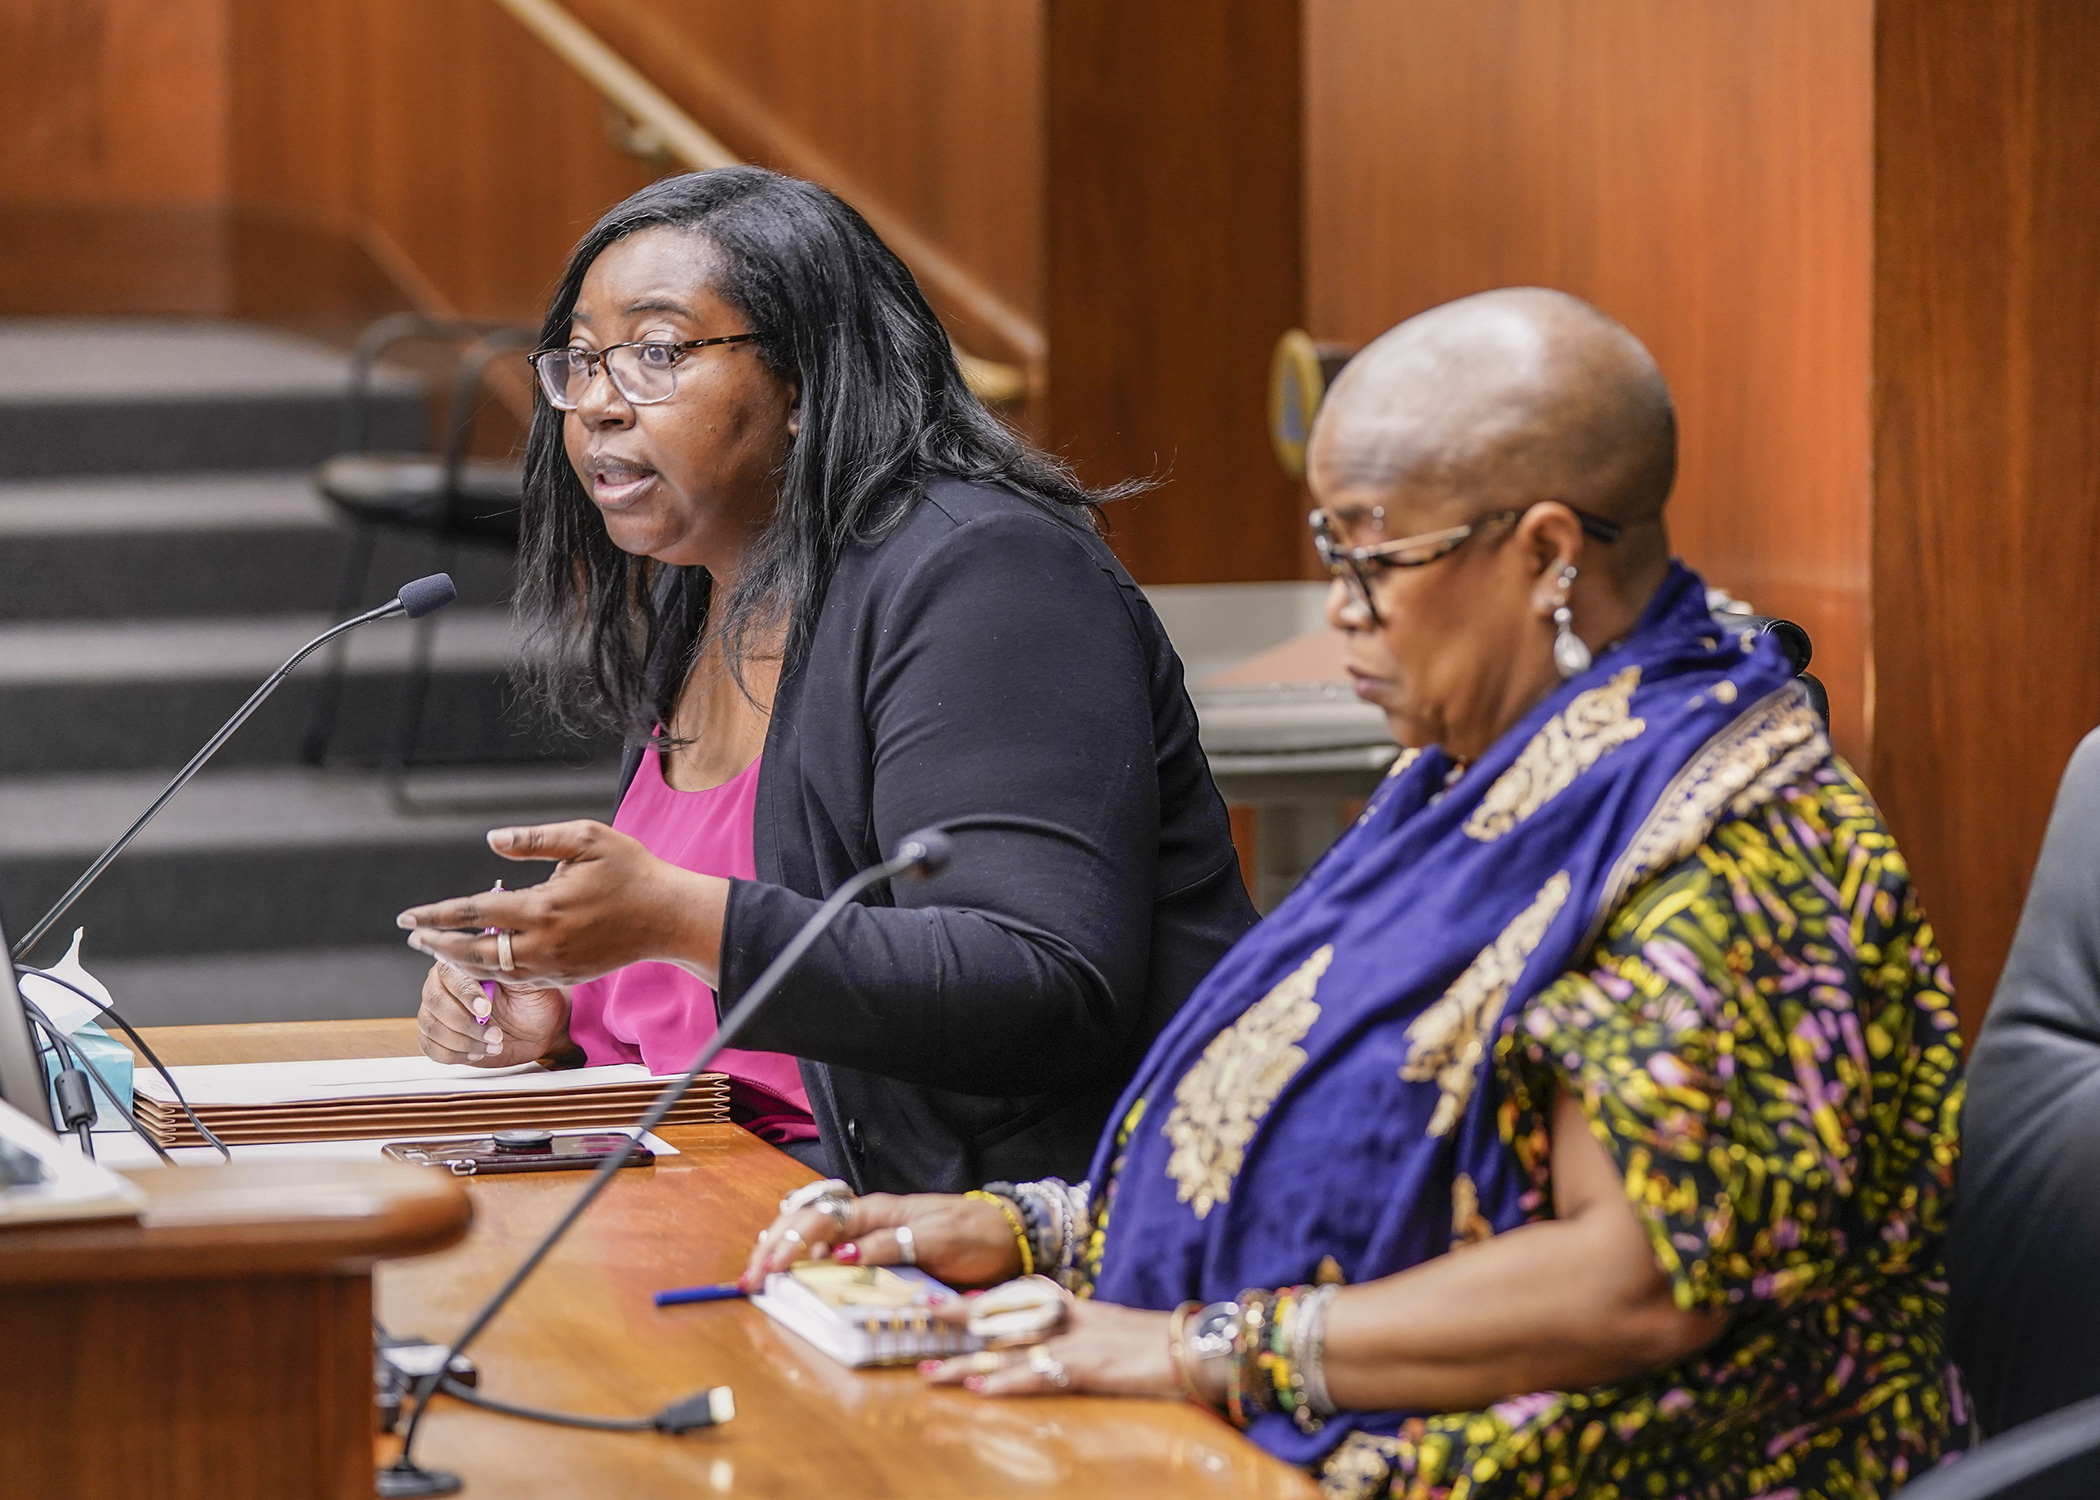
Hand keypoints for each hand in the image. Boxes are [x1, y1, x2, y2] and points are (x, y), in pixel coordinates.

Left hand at [394, 821, 728, 987]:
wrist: (668, 917)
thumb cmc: (630, 870)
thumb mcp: (586, 838)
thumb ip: (535, 839)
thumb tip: (492, 839)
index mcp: (542, 906)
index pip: (473, 913)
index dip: (436, 916)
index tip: (407, 918)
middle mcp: (542, 942)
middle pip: (473, 952)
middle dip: (437, 945)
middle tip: (414, 937)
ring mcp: (554, 964)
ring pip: (492, 971)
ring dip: (460, 961)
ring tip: (438, 950)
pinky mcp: (566, 976)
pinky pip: (517, 979)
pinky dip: (491, 972)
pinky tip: (480, 960)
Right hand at [415, 961, 570, 1066]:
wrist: (541, 1028)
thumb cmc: (534, 999)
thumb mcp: (528, 979)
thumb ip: (506, 963)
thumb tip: (494, 938)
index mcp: (461, 964)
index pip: (449, 974)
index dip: (466, 994)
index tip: (486, 1009)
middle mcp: (443, 985)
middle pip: (434, 1002)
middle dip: (466, 1023)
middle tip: (495, 1033)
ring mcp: (437, 1012)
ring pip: (431, 1027)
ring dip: (464, 1041)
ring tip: (494, 1043)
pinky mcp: (439, 1037)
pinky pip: (430, 1048)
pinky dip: (454, 1054)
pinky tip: (477, 1052)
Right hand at [739, 1190, 1023, 1291]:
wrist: (1007, 1237)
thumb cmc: (975, 1234)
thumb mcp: (936, 1238)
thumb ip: (890, 1245)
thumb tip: (842, 1255)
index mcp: (878, 1211)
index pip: (819, 1221)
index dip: (788, 1245)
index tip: (766, 1270)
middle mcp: (869, 1220)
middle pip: (806, 1224)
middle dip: (773, 1248)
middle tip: (749, 1278)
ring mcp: (872, 1236)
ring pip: (814, 1235)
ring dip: (783, 1252)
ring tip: (758, 1274)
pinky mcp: (881, 1253)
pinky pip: (833, 1252)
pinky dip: (807, 1260)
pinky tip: (792, 1273)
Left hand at [921, 1299, 1180, 1399]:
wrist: (1194, 1347)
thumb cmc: (1161, 1342)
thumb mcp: (1115, 1328)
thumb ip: (1083, 1328)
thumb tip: (1055, 1340)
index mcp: (1077, 1309)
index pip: (1021, 1298)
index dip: (982, 1299)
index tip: (947, 1299)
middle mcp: (1069, 1320)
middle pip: (1004, 1319)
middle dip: (959, 1321)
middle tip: (920, 1318)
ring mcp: (1076, 1343)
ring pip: (1009, 1350)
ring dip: (967, 1362)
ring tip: (930, 1372)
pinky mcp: (1086, 1367)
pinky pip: (1037, 1376)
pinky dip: (1005, 1383)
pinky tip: (978, 1388)